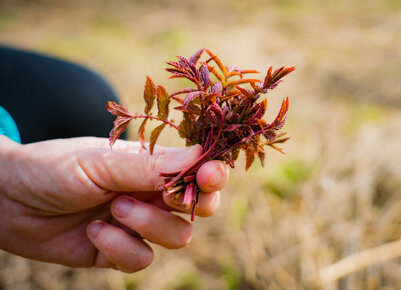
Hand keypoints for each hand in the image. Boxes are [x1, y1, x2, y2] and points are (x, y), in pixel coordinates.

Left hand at [0, 136, 228, 272]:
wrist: (9, 200)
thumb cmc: (55, 167)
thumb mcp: (102, 161)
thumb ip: (151, 166)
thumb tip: (202, 156)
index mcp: (153, 166)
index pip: (199, 171)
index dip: (212, 176)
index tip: (210, 176)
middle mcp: (151, 195)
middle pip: (199, 208)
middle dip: (190, 206)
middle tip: (164, 197)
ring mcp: (138, 225)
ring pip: (176, 237)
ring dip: (146, 224)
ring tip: (112, 208)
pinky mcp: (118, 251)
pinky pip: (141, 260)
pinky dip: (119, 247)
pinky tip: (93, 231)